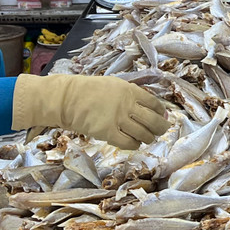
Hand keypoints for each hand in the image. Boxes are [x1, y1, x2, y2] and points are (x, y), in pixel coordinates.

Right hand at [11, 73, 170, 149]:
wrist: (67, 99)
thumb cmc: (91, 91)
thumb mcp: (115, 85)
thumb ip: (133, 95)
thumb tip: (153, 108)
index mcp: (130, 91)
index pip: (155, 104)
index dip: (161, 113)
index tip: (162, 116)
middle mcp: (127, 105)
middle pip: (154, 121)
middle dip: (161, 128)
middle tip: (161, 131)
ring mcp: (118, 120)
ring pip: (144, 134)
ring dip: (148, 138)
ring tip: (146, 138)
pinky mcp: (108, 133)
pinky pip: (130, 143)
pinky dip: (135, 145)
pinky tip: (133, 142)